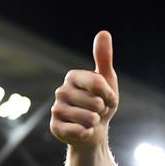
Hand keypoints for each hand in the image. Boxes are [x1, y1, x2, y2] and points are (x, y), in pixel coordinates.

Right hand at [50, 30, 118, 147]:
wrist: (94, 130)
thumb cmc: (101, 103)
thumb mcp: (107, 81)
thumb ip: (104, 58)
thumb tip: (104, 32)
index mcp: (72, 77)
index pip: (98, 83)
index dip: (109, 95)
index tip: (108, 97)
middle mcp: (61, 91)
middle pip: (95, 103)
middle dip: (103, 110)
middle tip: (97, 111)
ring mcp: (56, 110)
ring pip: (89, 118)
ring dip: (96, 123)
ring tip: (90, 120)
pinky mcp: (55, 128)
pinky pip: (80, 131)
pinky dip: (87, 133)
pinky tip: (83, 130)